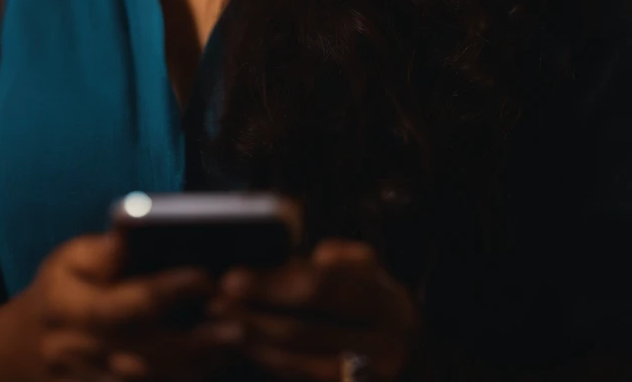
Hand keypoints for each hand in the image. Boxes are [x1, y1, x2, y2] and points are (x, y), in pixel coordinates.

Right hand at [17, 229, 243, 380]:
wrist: (22, 352)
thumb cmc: (57, 292)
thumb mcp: (67, 260)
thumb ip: (102, 251)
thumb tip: (131, 227)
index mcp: (71, 308)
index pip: (124, 302)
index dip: (166, 291)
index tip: (204, 276)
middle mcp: (83, 351)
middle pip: (146, 351)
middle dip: (195, 341)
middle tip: (239, 323)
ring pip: (153, 380)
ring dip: (197, 365)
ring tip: (235, 342)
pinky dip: (185, 380)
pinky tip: (215, 363)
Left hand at [205, 239, 422, 381]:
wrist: (417, 359)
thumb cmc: (380, 303)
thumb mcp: (369, 271)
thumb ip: (335, 262)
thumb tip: (289, 261)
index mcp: (386, 300)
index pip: (320, 288)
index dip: (272, 283)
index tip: (233, 277)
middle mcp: (384, 345)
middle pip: (304, 330)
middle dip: (252, 316)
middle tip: (214, 303)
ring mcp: (370, 378)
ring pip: (298, 364)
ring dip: (253, 344)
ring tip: (219, 325)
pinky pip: (302, 380)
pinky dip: (270, 364)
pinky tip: (246, 348)